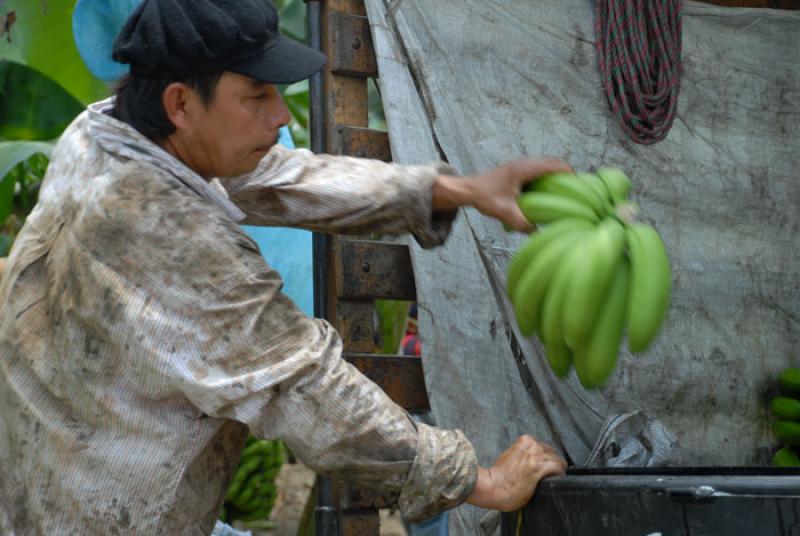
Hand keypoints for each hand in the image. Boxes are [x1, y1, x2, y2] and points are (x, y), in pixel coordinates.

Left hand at [433, 157, 571, 232]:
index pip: (554, 165)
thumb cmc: (485, 198)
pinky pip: (537, 169)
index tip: (579, 185)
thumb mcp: (505, 213)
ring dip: (555, 174)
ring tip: (563, 191)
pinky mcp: (516, 169)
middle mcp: (524, 163)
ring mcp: (520, 164)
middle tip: (574, 190)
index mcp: (525, 169)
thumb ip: (522, 223)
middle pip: (553, 162)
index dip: (569, 173)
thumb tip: (537, 232)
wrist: (468, 190)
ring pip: (545, 164)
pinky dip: (546, 176)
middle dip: (565, 173)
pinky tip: (546, 191)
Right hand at [466, 435, 566, 511]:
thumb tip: (530, 460)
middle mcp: (532, 445)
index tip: (543, 465)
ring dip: (556, 469)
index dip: (545, 456)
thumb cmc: (498, 475)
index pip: (543, 445)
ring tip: (553, 477)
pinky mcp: (539, 468)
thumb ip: (522, 453)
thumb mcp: (509, 456)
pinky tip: (556, 478)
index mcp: (525, 440)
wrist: (493, 486)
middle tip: (547, 473)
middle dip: (551, 461)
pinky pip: (558, 467)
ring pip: (557, 459)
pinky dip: (559, 473)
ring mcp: (536, 456)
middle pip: (552, 451)